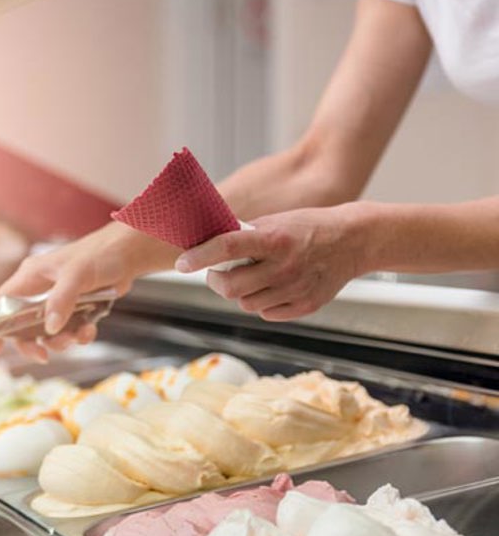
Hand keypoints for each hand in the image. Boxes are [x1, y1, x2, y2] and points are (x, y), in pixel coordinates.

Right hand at [0, 222, 178, 361]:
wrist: (128, 255)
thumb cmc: (99, 255)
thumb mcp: (77, 276)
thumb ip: (62, 300)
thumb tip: (50, 328)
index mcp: (30, 277)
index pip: (1, 303)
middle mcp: (40, 291)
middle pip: (22, 326)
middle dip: (32, 343)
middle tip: (43, 355)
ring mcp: (57, 301)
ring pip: (48, 332)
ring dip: (60, 341)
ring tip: (76, 337)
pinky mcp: (76, 309)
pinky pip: (70, 330)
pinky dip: (79, 335)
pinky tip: (90, 329)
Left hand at [175, 204, 366, 320]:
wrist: (354, 240)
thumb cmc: (308, 227)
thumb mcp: (276, 221)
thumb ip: (245, 235)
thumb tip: (208, 245)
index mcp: (275, 238)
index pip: (227, 248)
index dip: (200, 257)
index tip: (181, 264)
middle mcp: (284, 266)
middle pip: (230, 287)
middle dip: (215, 281)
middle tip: (216, 273)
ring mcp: (295, 289)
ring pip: (246, 304)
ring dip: (239, 293)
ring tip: (250, 278)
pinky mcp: (306, 306)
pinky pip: (267, 314)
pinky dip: (262, 303)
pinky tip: (270, 288)